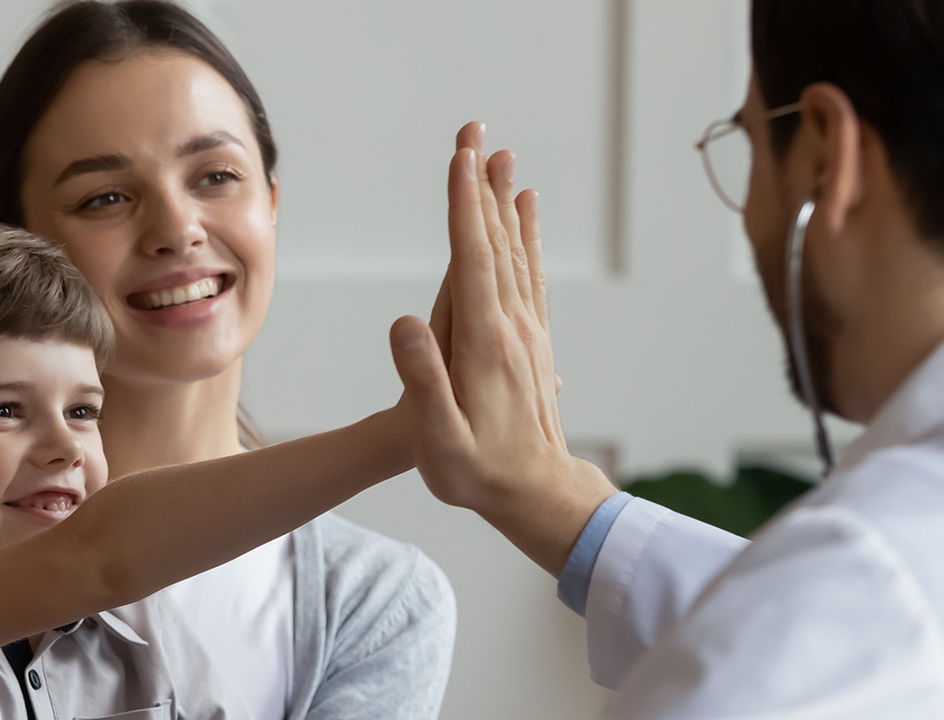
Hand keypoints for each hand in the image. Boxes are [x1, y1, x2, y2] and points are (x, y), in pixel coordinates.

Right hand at [388, 123, 614, 575]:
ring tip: (501, 158)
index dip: (464, 209)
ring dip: (504, 202)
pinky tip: (522, 213)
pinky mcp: (530, 339)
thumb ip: (423, 383)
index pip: (472, 261)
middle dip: (482, 186)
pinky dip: (523, 236)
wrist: (538, 494)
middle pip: (496, 242)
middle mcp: (512, 327)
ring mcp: (525, 331)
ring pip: (515, 252)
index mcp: (484, 344)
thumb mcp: (439, 441)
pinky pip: (527, 274)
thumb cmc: (478, 473)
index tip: (460, 160)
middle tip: (477, 132)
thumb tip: (405, 323)